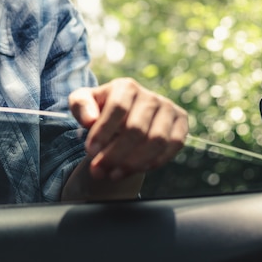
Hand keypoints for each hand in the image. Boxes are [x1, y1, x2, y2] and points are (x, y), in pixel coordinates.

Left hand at [68, 78, 187, 180]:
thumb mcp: (81, 102)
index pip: (118, 108)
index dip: (104, 131)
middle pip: (136, 129)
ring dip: (134, 163)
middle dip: (115, 154)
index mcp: (125, 87)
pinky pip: (173, 146)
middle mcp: (150, 96)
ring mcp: (168, 109)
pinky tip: (133, 170)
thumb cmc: (98, 109)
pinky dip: (153, 162)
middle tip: (98, 170)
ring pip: (157, 141)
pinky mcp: (181, 124)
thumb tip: (90, 121)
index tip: (90, 151)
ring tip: (113, 174)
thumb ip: (80, 106)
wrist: (122, 115)